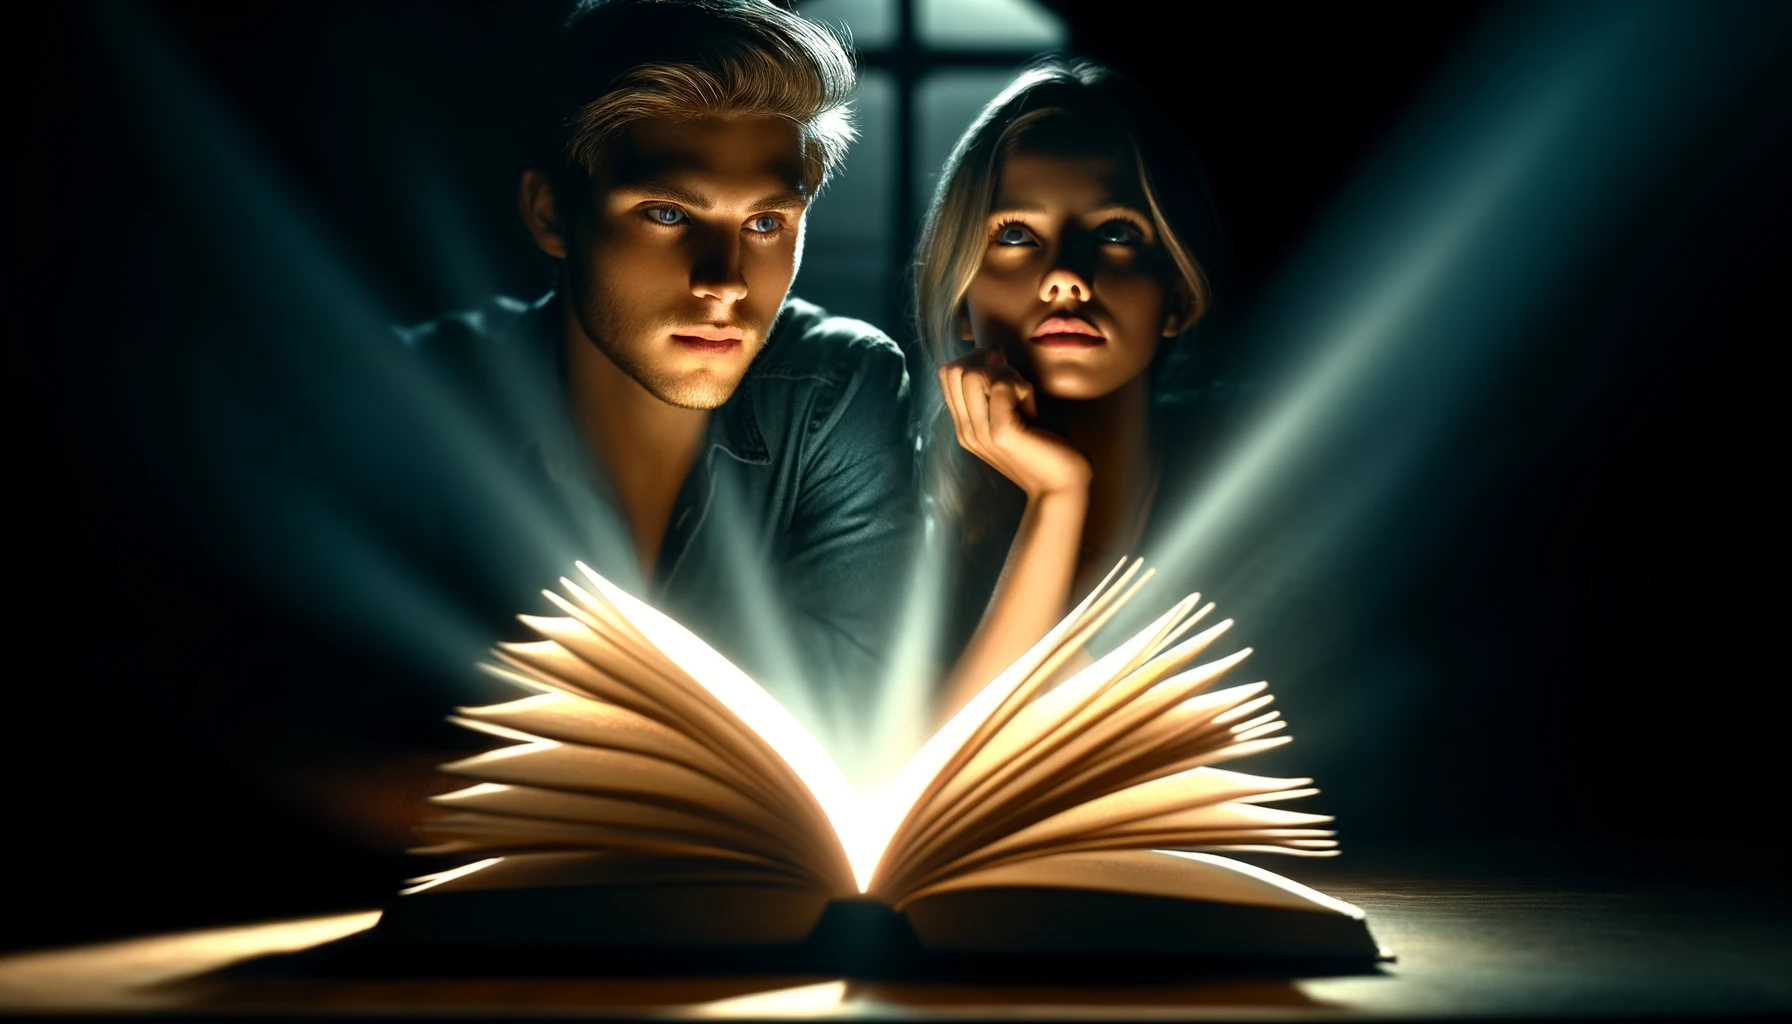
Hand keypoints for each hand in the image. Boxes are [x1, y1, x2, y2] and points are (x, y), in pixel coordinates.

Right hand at [938, 348, 1091, 500]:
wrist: (1061, 486)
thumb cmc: (1044, 446)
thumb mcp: (1012, 414)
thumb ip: (996, 391)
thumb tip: (993, 351)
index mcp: (965, 425)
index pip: (947, 374)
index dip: (974, 360)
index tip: (1003, 370)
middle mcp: (966, 430)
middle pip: (954, 370)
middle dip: (986, 362)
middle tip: (1014, 380)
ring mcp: (980, 433)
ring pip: (973, 374)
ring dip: (1004, 374)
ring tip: (1023, 395)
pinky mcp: (1001, 433)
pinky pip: (1000, 386)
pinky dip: (1021, 387)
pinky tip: (1033, 408)